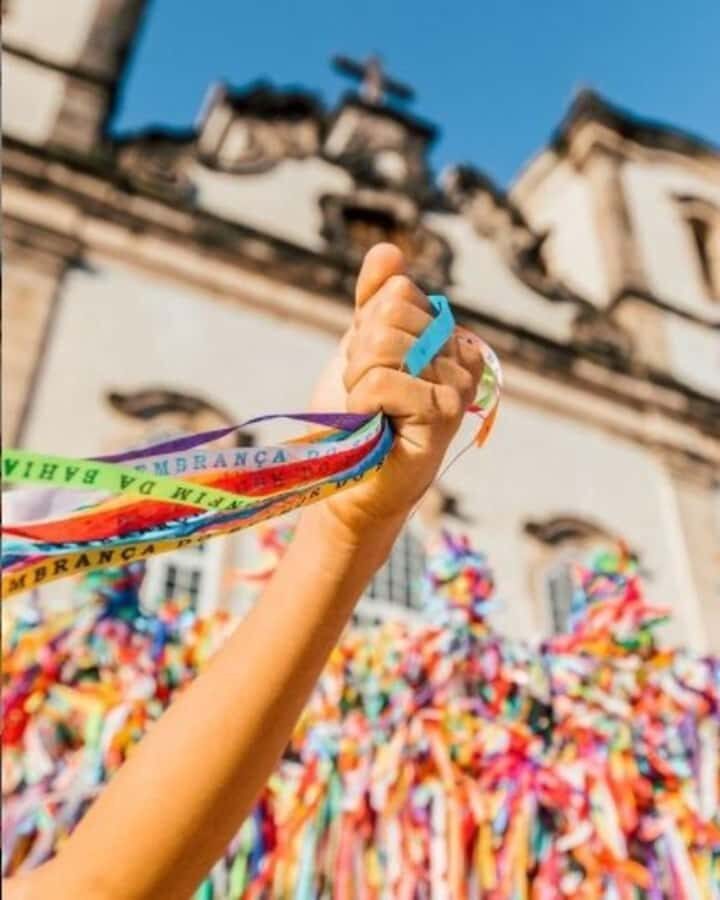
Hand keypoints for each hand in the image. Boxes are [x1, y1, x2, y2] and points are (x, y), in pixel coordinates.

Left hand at [310, 243, 483, 539]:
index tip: (370, 371)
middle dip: (359, 356)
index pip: (396, 293)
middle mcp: (461, 355)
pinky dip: (361, 404)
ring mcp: (460, 383)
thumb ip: (374, 302)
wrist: (350, 480)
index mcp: (445, 336)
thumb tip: (388, 249)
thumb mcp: (360, 350)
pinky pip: (382, 381)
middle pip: (389, 314)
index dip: (365, 331)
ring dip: (357, 382)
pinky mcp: (446, 413)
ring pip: (383, 345)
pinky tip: (375, 426)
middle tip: (367, 396)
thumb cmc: (356, 420)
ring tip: (371, 412)